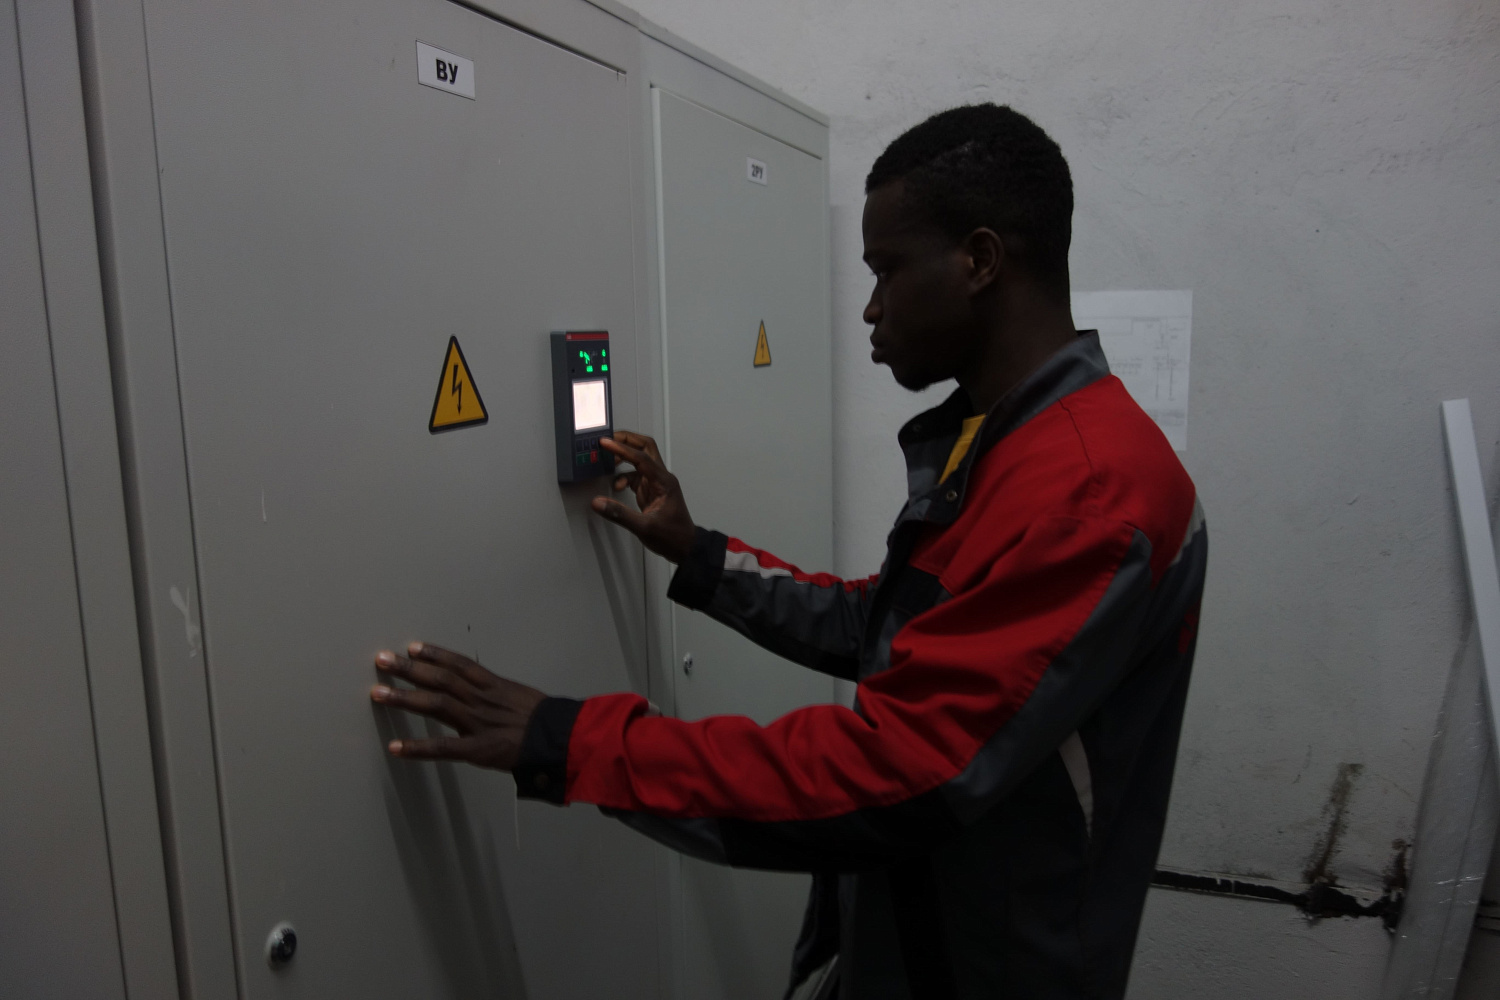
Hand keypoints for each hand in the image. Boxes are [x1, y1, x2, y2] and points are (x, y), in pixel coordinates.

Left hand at [370, 642, 546, 770]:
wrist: (561, 739)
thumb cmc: (545, 720)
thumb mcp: (521, 697)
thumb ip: (498, 694)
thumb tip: (484, 689)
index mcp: (494, 686)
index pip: (459, 664)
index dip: (434, 654)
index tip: (412, 647)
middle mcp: (481, 699)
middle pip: (440, 679)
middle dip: (409, 669)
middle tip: (382, 660)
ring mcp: (477, 722)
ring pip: (436, 704)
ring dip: (404, 698)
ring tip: (378, 693)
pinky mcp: (477, 749)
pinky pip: (443, 747)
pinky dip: (418, 748)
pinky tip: (396, 747)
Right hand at [591, 430, 695, 562]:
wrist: (686, 547)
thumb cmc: (673, 537)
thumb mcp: (644, 528)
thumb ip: (620, 514)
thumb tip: (598, 503)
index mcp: (664, 482)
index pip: (641, 458)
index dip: (622, 449)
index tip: (605, 443)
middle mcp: (662, 478)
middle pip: (645, 448)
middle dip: (626, 441)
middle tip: (607, 441)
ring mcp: (657, 483)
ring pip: (640, 459)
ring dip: (624, 457)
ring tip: (607, 460)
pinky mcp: (652, 490)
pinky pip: (636, 475)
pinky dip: (624, 476)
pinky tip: (616, 486)